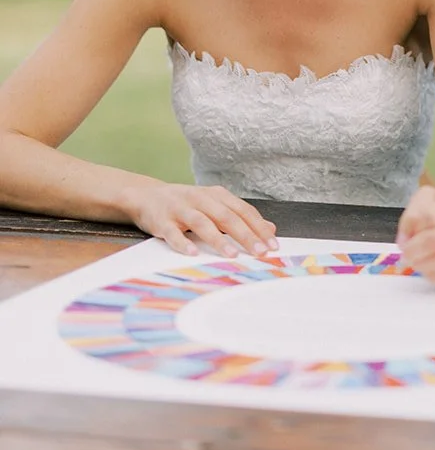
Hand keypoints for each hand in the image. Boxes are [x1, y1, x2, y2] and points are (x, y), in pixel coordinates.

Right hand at [124, 180, 277, 258]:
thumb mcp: (215, 205)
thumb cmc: (187, 204)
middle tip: (260, 252)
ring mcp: (181, 209)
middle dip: (245, 235)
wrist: (146, 196)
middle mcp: (201, 199)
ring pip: (202, 223)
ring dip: (218, 239)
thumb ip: (240, 216)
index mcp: (217, 195)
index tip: (273, 245)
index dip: (259, 227)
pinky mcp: (162, 221)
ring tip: (232, 254)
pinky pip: (173, 233)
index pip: (243, 211)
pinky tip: (193, 253)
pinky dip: (183, 243)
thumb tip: (270, 228)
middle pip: (227, 217)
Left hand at [396, 185, 434, 289]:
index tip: (408, 231)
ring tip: (417, 259)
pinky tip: (430, 268)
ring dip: (422, 262)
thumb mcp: (427, 201)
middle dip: (414, 248)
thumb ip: (413, 214)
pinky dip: (431, 275)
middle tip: (406, 250)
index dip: (412, 227)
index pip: (430, 217)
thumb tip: (406, 239)